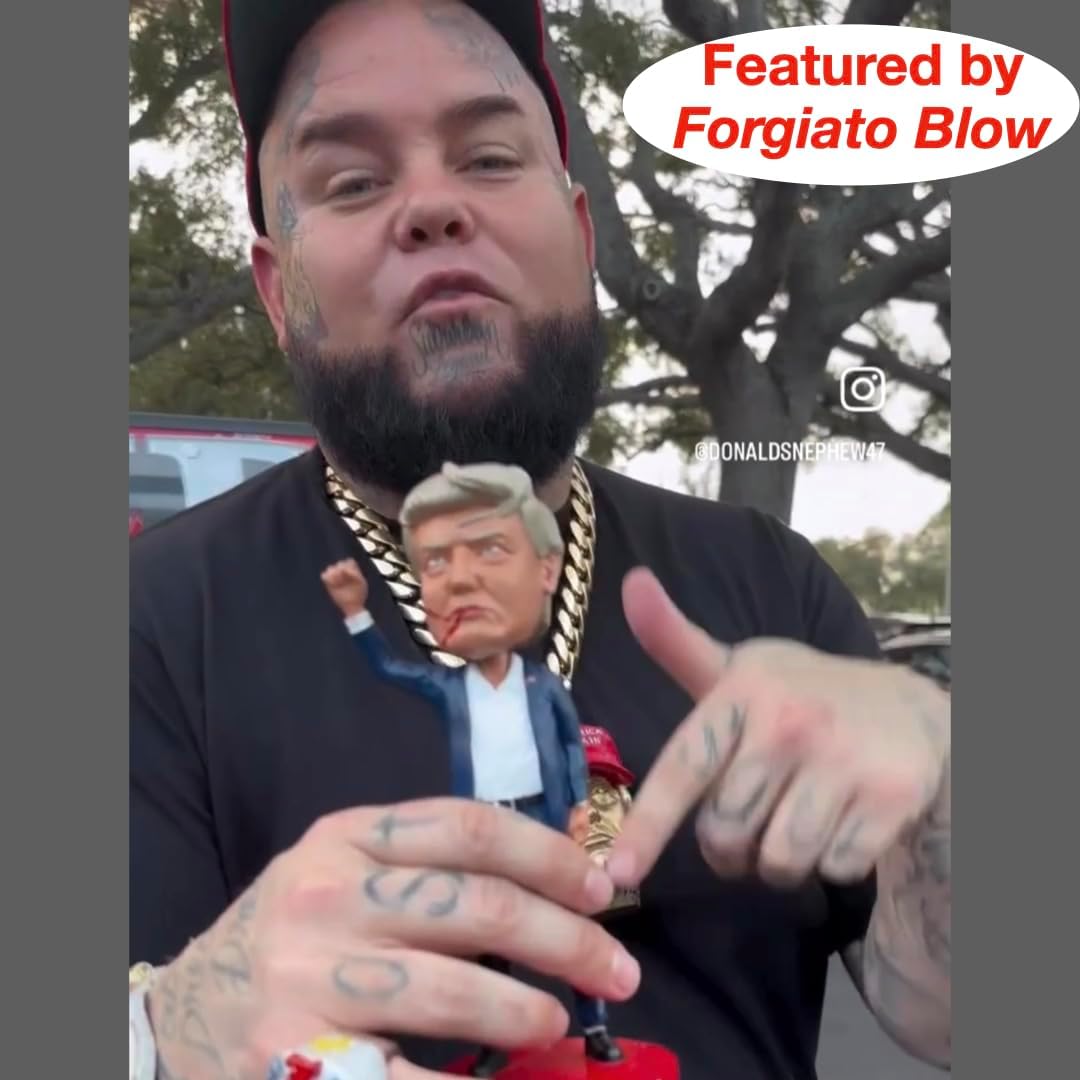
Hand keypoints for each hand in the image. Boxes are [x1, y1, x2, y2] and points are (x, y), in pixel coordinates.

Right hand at [147, 798, 637, 1079]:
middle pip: (478, 905)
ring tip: (558, 1022)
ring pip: (454, 990)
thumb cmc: (290, 934)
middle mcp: (328, 897)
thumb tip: (553, 876)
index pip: (470, 827)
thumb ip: (426, 865)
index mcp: (347, 838)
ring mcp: (310, 980)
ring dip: (528, 1010)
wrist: (184, 1011)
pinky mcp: (295, 1058)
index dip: (549, 854)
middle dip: (568, 938)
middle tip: (619, 969)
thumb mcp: (343, 871)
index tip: (600, 887)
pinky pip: (407, 1076)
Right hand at [321, 558, 368, 618]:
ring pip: (330, 568)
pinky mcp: (329, 585)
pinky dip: (327, 577)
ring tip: (338, 581)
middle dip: (341, 569)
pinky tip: (333, 583)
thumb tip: (343, 569)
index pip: (349, 561)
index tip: (352, 573)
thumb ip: (354, 574)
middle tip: (344, 578)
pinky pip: (323, 576)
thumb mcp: (360, 583)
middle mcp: (343, 573)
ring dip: (334, 573)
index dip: (349, 565)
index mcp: (352, 571)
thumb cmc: (359, 594)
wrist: (353, 606)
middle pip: (339, 563)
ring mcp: (336, 578)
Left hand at [606, 568, 949, 888]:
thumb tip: (631, 580)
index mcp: (742, 691)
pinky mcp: (890, 796)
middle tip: (749, 822)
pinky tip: (840, 824)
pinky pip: (834, 869)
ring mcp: (843, 759)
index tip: (621, 871)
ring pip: (780, 861)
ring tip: (792, 823)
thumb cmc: (799, 694)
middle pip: (726, 832)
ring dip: (780, 863)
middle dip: (730, 847)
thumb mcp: (737, 667)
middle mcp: (789, 722)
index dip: (649, 824)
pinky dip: (832, 864)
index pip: (684, 768)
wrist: (909, 708)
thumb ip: (674, 642)